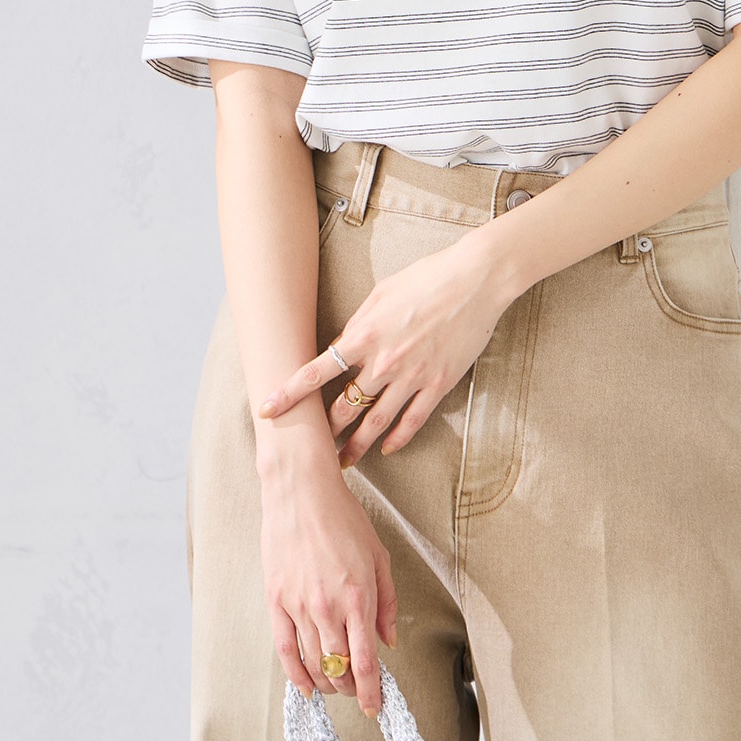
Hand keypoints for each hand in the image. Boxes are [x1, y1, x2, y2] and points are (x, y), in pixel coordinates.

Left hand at [258, 228, 514, 464]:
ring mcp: (411, 376)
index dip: (289, 393)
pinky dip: (397, 438)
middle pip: (344, 407)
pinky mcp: (437, 384)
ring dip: (356, 446)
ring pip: (375, 422)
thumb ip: (359, 323)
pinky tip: (387, 448)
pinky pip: (413, 420)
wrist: (474, 280)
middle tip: (310, 447)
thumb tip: (343, 345)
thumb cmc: (427, 277)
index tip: (267, 410)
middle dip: (325, 430)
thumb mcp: (381, 293)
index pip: (315, 372)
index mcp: (364, 335)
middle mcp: (383, 361)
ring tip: (343, 463)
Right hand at [260, 458, 397, 714]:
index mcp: (358, 597)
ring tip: (334, 686)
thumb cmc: (343, 518)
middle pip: (338, 669)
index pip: (365, 662)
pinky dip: (294, 674)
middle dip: (350, 688)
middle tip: (357, 691)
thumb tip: (388, 640)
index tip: (375, 708)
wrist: (301, 492)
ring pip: (312, 663)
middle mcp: (328, 607)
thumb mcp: (378, 555)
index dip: (371, 693)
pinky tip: (304, 686)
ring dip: (326, 683)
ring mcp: (299, 606)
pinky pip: (285, 649)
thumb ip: (386, 602)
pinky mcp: (276, 600)